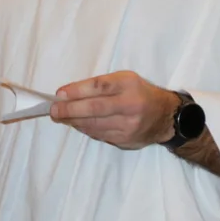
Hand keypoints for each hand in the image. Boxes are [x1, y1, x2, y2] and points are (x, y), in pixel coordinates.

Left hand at [50, 71, 179, 149]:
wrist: (165, 117)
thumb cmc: (140, 93)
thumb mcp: (126, 80)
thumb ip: (102, 85)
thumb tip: (70, 94)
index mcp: (130, 84)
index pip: (99, 86)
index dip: (77, 91)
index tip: (59, 94)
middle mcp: (131, 105)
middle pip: (94, 108)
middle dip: (70, 109)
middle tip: (54, 110)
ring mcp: (128, 125)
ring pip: (94, 124)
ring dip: (74, 121)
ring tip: (61, 117)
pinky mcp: (125, 140)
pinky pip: (99, 134)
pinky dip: (85, 129)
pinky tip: (77, 124)